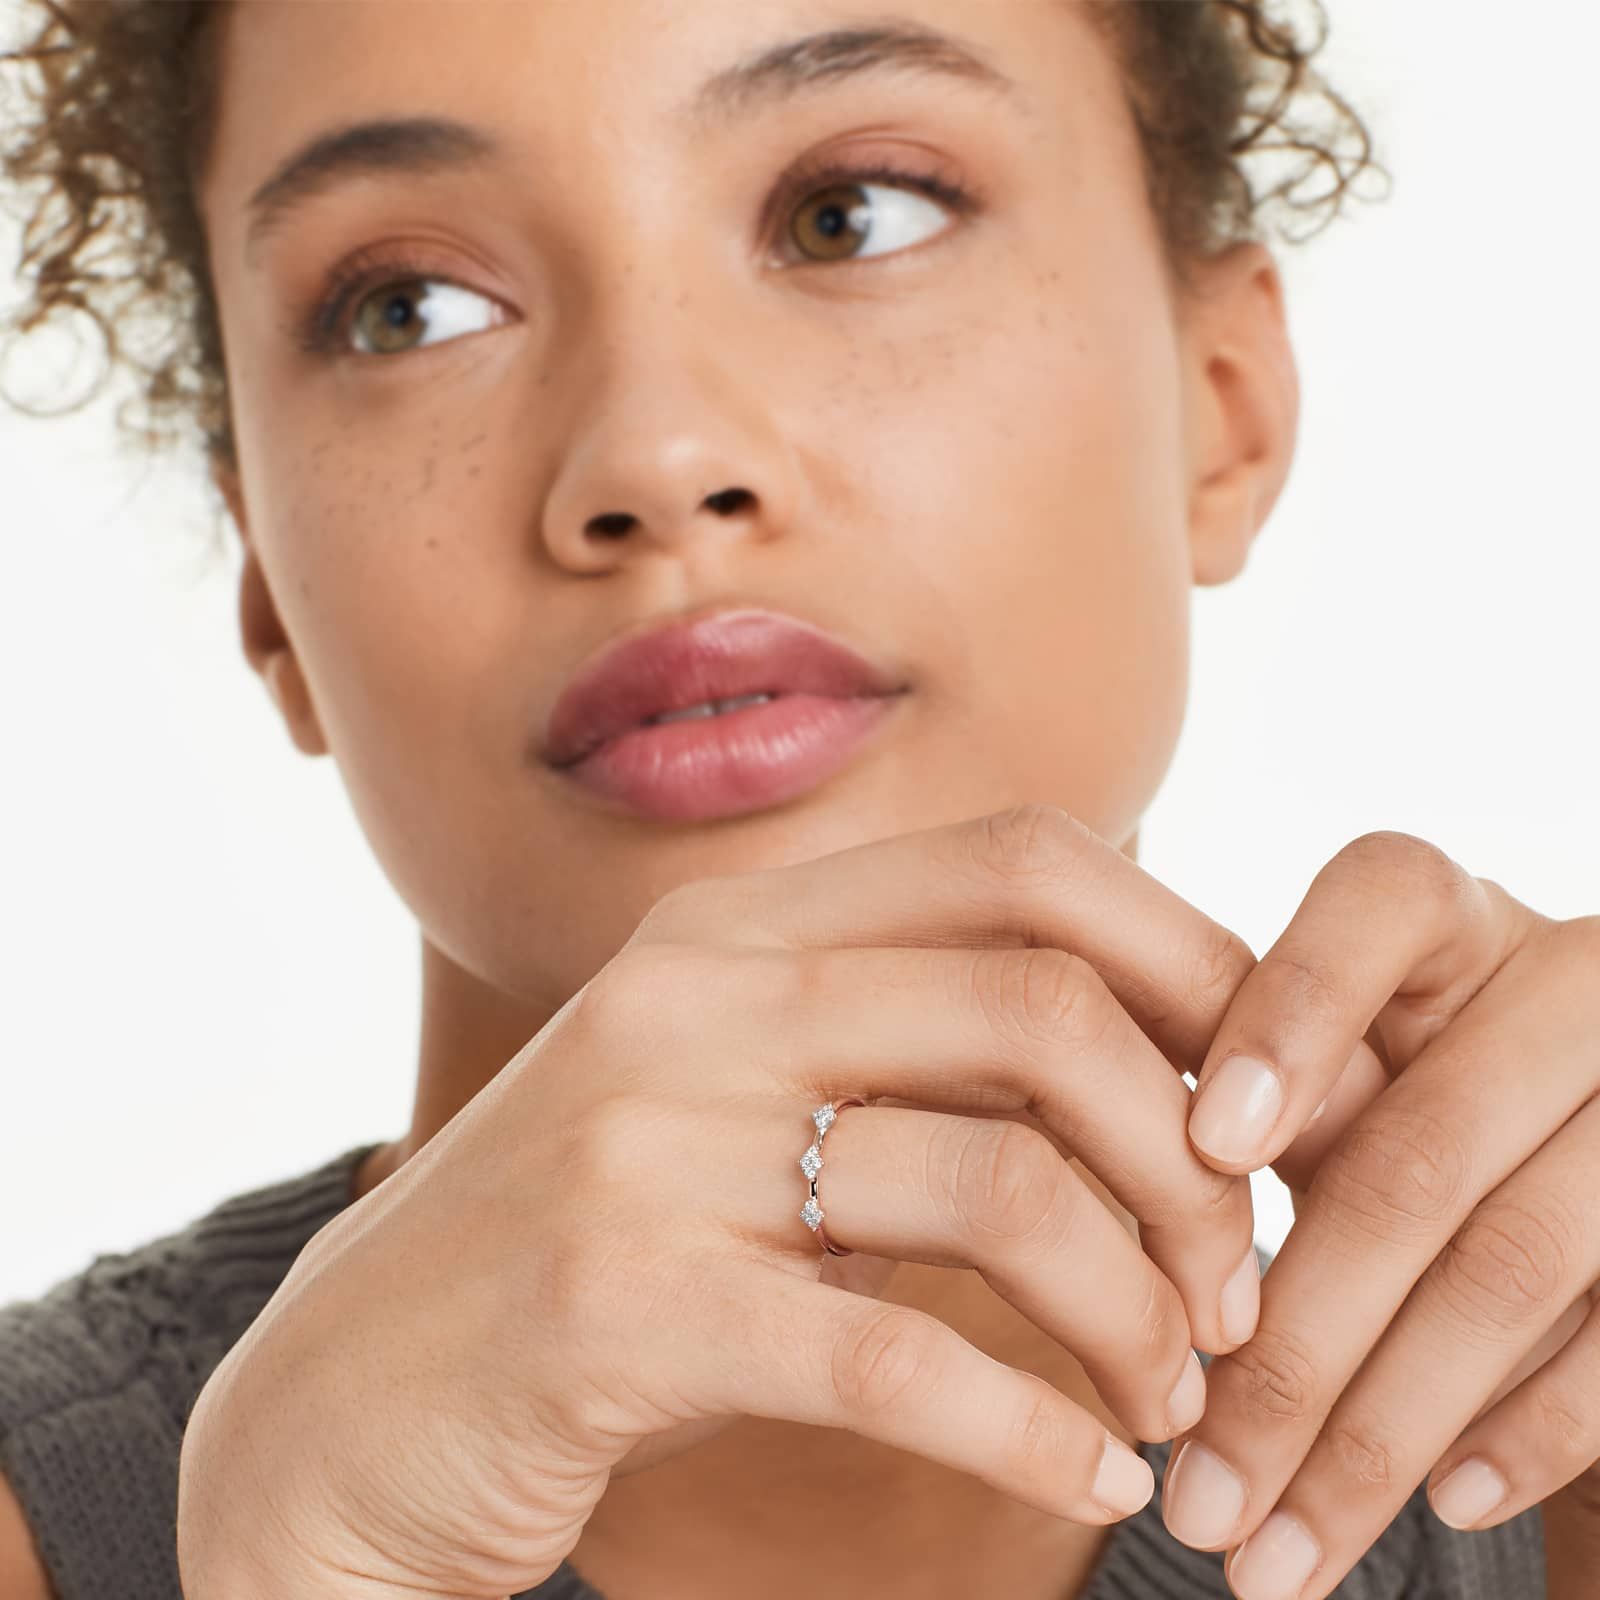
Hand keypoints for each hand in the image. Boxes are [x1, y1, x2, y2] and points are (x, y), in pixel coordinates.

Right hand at [176, 805, 1262, 1599]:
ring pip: (1001, 1191)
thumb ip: (897, 1043)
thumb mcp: (735, 1097)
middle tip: (1240, 1281)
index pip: (1024, 863)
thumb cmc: (596, 1243)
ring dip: (1141, 1310)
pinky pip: (897, 1363)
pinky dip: (1036, 1431)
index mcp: (740, 928)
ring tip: (1174, 1387)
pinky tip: (1095, 1474)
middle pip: (1044, 1011)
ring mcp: (648, 1145)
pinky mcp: (619, 1309)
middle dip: (1197, 1158)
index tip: (1261, 1091)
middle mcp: (695, 999)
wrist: (349, 1398)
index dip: (1189, 958)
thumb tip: (1158, 1044)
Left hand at [1157, 829, 1599, 1599]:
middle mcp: (1566, 981)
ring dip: (1382, 1435)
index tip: (1206, 1144)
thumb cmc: (1397, 1085)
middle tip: (1193, 1497)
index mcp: (1444, 915)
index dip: (1292, 1018)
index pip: (1377, 904)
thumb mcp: (1340, 1059)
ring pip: (1513, 1265)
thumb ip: (1272, 1091)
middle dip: (1298, 1345)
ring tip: (1270, 1556)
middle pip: (1425, 1150)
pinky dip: (1527, 1432)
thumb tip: (1161, 1197)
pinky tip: (1434, 1505)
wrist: (1564, 1122)